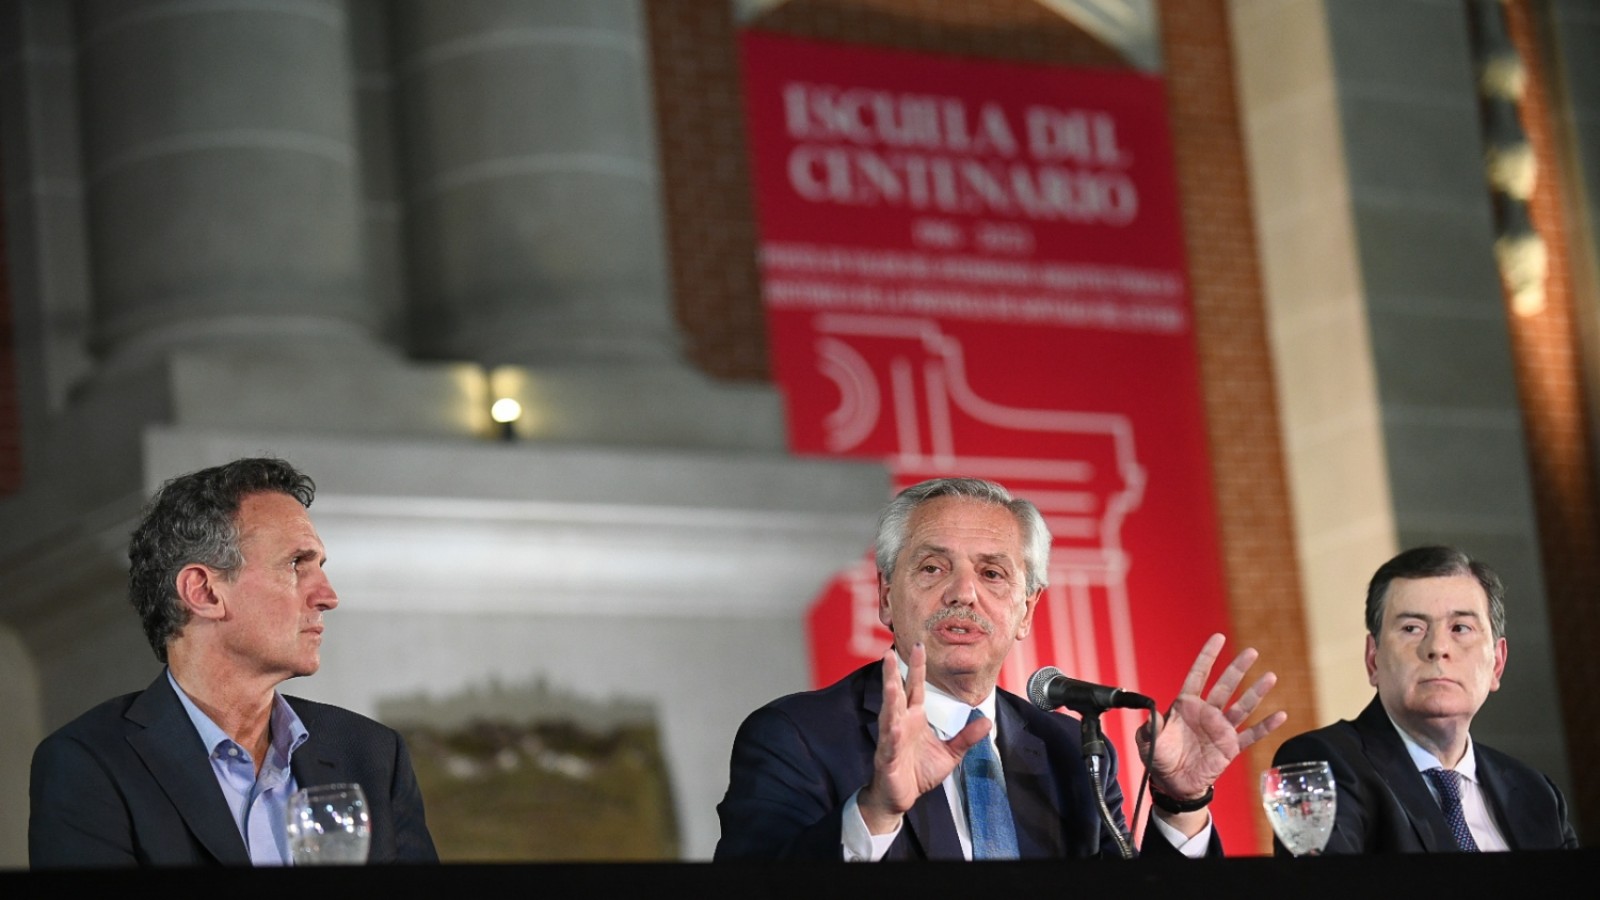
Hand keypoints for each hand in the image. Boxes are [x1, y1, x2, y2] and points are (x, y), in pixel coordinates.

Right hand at [857, 643, 988, 833]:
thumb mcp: (950, 754)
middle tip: (890, 653)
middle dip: (893, 674)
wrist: (901, 797)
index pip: (914, 688)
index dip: (917, 668)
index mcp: (914, 718)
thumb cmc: (918, 772)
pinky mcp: (888, 757)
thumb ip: (966, 737)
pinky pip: (890, 743)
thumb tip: (986, 720)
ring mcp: (892, 739)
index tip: (920, 647)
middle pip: (896, 693)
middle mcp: (900, 723)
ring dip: (889, 696)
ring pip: (889, 713)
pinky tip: (894, 724)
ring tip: (889, 681)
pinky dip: (892, 733)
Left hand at [1140, 633, 1286, 802]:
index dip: (1207, 656)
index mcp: (1186, 706)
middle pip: (1225, 686)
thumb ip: (1151, 725)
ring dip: (1256, 692)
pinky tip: (1280, 715)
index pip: (1198, 675)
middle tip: (1252, 652)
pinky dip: (1266, 726)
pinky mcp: (1231, 747)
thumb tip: (1151, 713)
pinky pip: (1251, 735)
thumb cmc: (1159, 758)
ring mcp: (1221, 729)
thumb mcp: (1148, 741)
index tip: (1218, 638)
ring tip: (1269, 677)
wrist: (1174, 784)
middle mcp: (1206, 713)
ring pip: (1242, 707)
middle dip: (1238, 668)